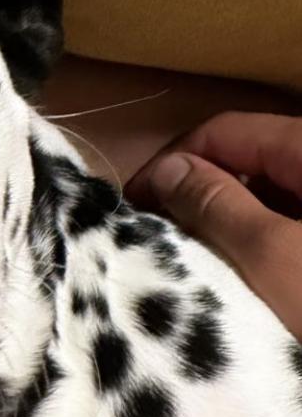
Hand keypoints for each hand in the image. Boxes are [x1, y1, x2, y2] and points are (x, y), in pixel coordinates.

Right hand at [126, 112, 301, 341]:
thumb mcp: (270, 255)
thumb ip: (215, 204)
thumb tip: (168, 170)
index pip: (224, 131)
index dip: (171, 162)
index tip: (132, 208)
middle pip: (246, 164)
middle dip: (195, 198)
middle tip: (155, 242)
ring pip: (266, 201)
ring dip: (224, 228)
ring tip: (189, 268)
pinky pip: (288, 231)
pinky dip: (257, 250)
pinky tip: (236, 285)